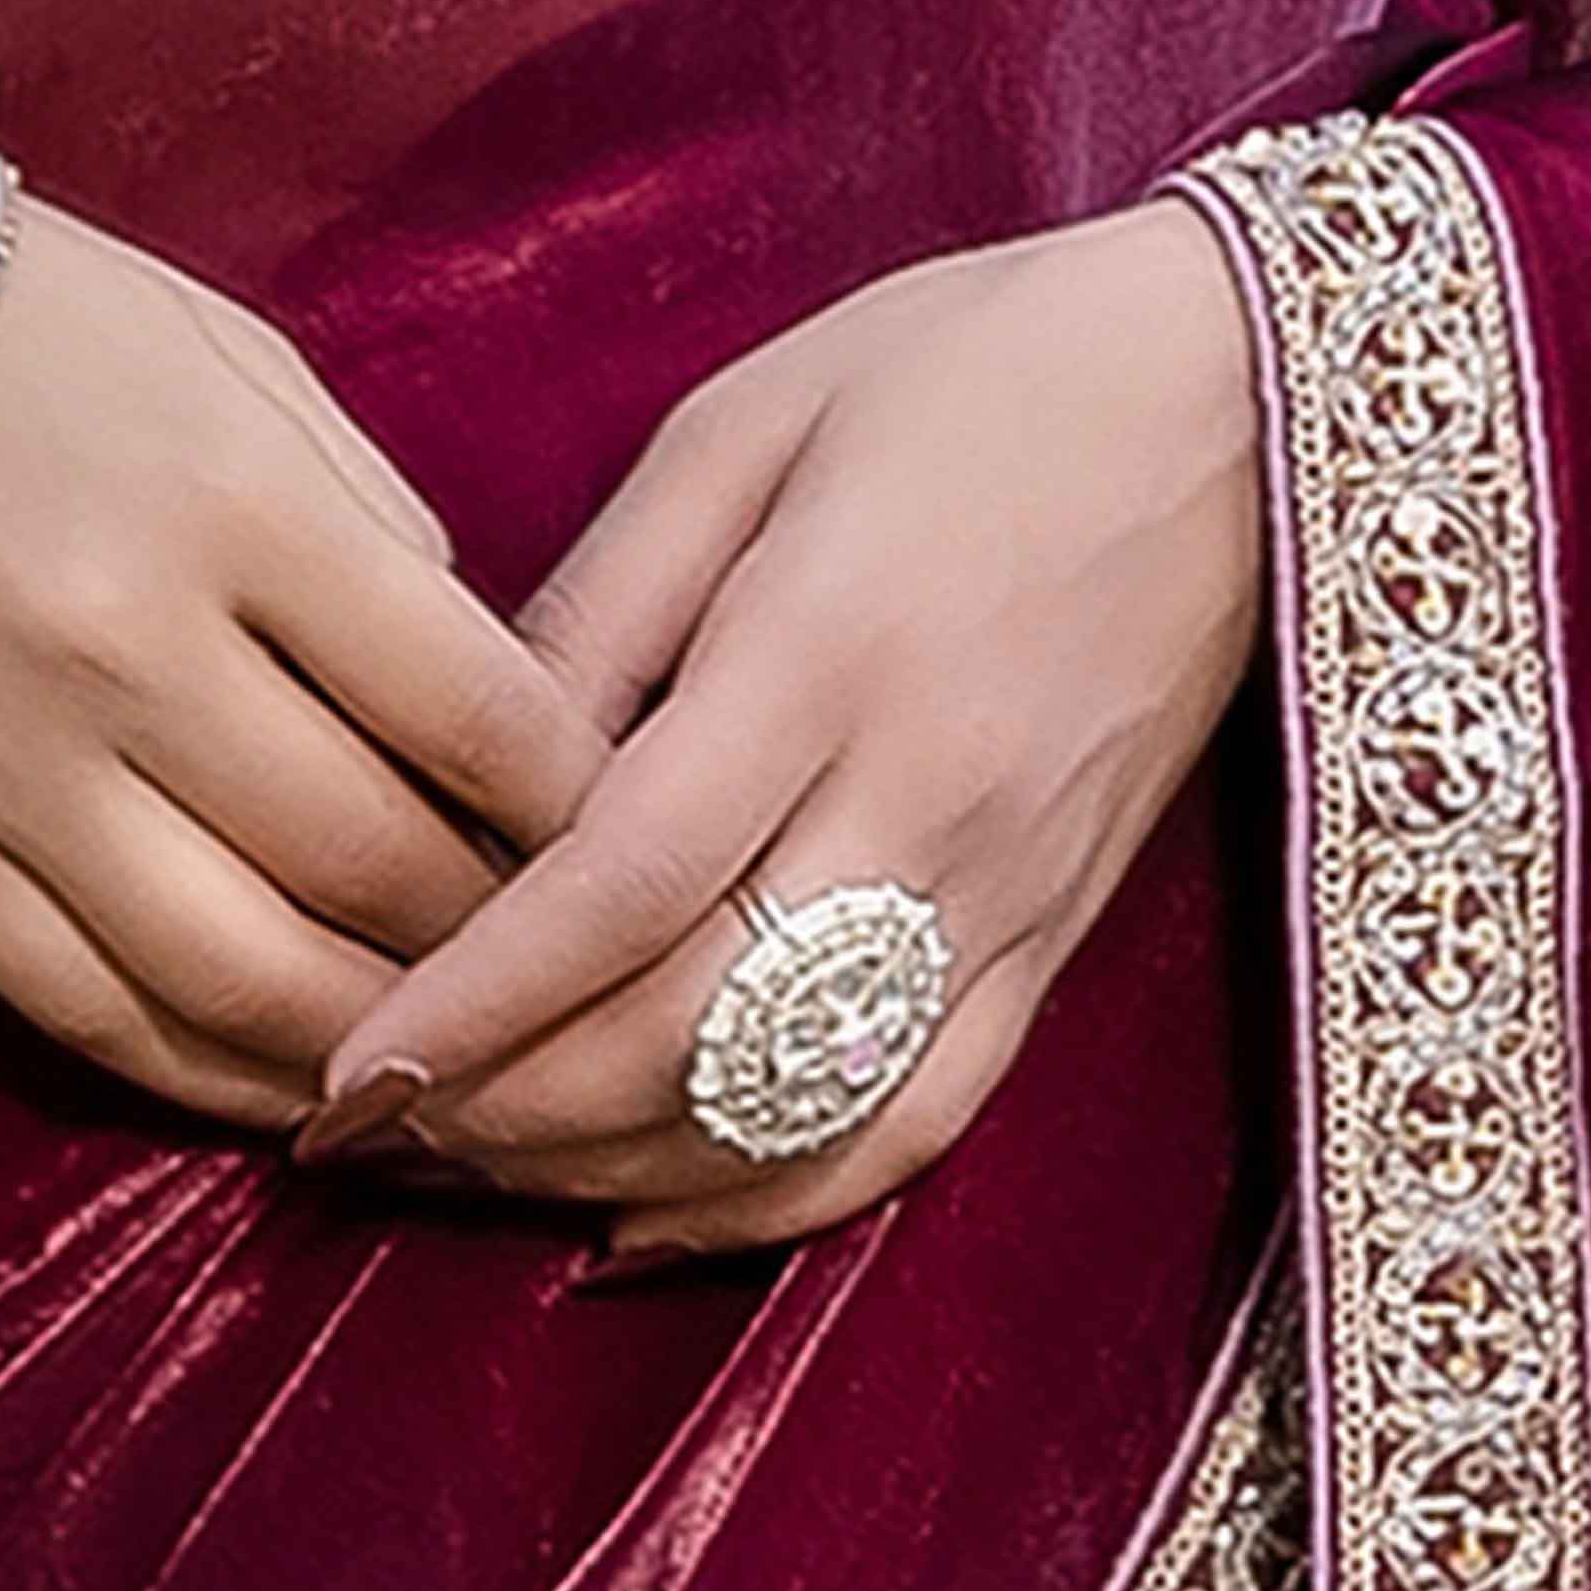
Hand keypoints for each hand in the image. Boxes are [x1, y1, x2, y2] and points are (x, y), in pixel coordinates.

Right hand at [0, 192, 605, 1127]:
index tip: (639, 842)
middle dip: (501, 940)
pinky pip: (85, 1011)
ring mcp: (7, 766)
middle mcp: (131, 653)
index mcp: (242, 510)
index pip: (477, 713)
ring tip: (450, 1058)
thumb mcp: (242, 369)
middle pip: (374, 867)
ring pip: (240, 981)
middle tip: (566, 972)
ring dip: (372, 1044)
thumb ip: (373, 533)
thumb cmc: (30, 329)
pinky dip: (207, 1073)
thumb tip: (484, 704)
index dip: (584, 807)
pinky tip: (287, 1086)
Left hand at [294, 199, 1266, 1256]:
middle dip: (506, 1115)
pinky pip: (914, 1122)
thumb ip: (601, 601)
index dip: (475, 1007)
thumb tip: (468, 763)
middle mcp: (926, 800)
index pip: (625, 886)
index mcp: (827, 652)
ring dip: (612, 1173)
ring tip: (465, 1170)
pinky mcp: (1059, 938)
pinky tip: (644, 1220)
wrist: (1246, 397)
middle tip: (361, 1134)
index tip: (344, 1075)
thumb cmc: (975, 370)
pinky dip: (773, 1202)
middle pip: (694, 1033)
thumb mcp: (748, 421)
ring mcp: (1007, 891)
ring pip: (795, 1112)